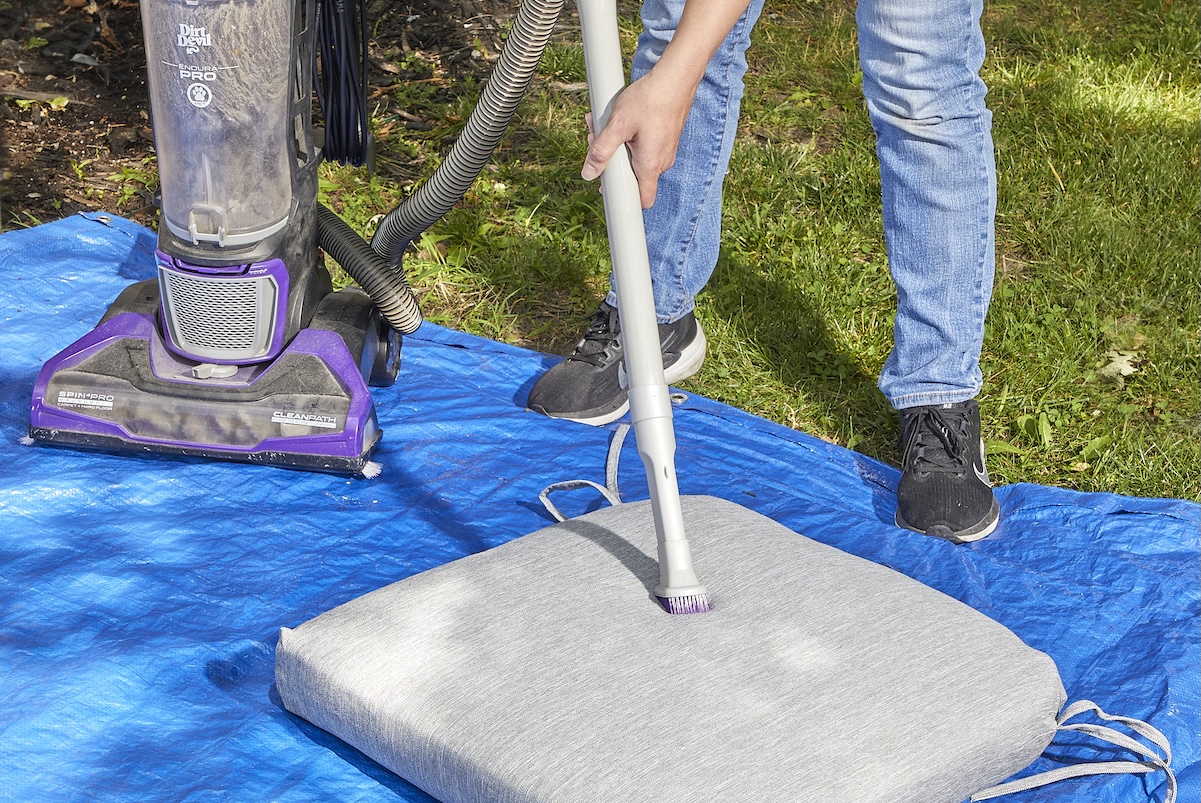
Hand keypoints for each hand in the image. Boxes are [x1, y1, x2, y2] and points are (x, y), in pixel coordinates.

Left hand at [580, 69, 695, 208]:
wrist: (676, 77)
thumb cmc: (650, 99)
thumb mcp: (618, 125)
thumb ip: (601, 151)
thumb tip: (588, 173)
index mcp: (650, 165)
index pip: (642, 200)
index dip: (624, 200)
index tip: (607, 189)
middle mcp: (661, 162)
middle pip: (632, 176)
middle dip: (611, 161)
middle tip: (596, 138)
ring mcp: (665, 150)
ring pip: (635, 158)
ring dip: (617, 145)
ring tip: (605, 123)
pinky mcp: (665, 138)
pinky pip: (643, 147)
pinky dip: (629, 137)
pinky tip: (621, 119)